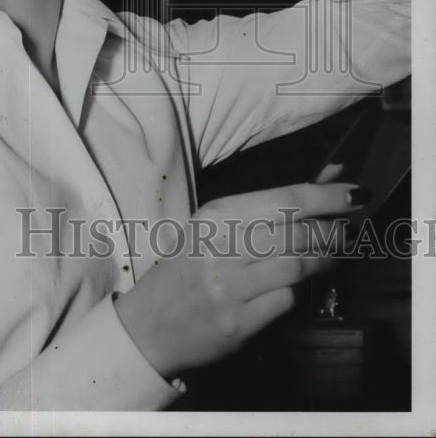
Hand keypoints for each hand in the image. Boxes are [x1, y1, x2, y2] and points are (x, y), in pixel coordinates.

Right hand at [114, 181, 359, 379]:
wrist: (149, 324)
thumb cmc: (186, 268)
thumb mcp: (216, 227)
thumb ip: (268, 205)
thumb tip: (328, 179)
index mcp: (216, 215)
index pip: (284, 199)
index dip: (326, 195)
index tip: (353, 194)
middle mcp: (222, 247)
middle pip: (297, 232)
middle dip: (331, 231)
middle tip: (345, 232)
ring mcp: (229, 287)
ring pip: (297, 266)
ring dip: (324, 261)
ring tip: (332, 256)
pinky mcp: (238, 323)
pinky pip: (286, 300)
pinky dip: (300, 292)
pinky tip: (300, 287)